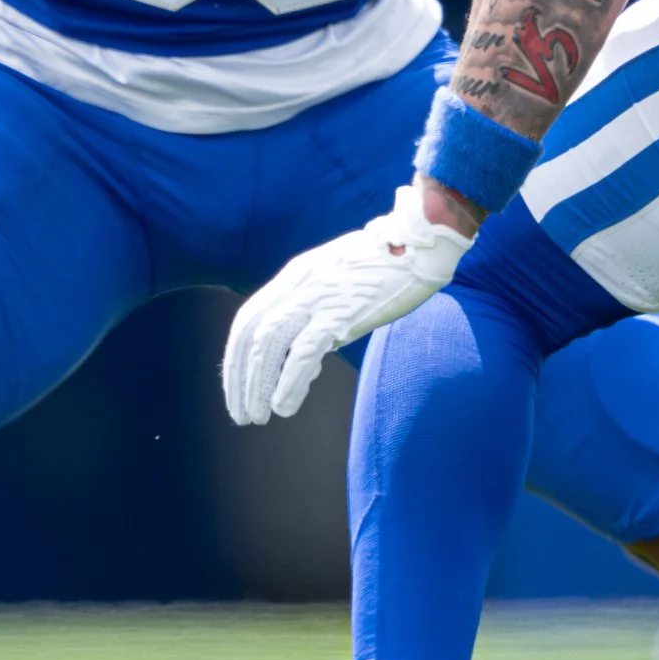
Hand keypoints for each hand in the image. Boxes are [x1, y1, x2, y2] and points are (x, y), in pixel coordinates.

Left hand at [222, 185, 475, 424]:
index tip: (238, 385)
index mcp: (295, 276)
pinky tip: (283, 407)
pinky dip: (288, 382)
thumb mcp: (338, 279)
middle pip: (250, 334)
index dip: (237, 357)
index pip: (249, 319)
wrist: (421, 242)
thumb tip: (308, 353)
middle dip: (239, 378)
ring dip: (257, 385)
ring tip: (257, 417)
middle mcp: (298, 285)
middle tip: (241, 414)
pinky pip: (303, 353)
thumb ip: (319, 311)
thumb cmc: (388, 262)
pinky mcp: (341, 314)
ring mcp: (317, 298)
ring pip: (268, 345)